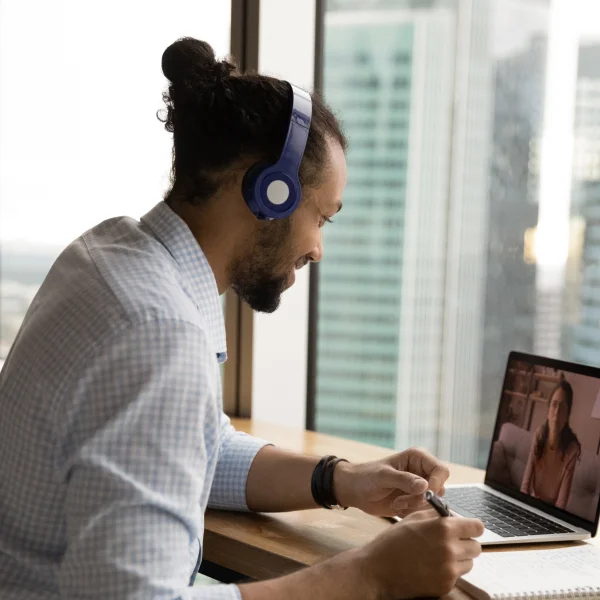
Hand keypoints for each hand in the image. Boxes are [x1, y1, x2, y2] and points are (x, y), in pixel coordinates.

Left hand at [334, 448, 449, 516]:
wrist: (355, 490)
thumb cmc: (366, 477)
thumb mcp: (383, 476)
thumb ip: (404, 480)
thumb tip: (425, 486)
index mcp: (418, 458)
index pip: (441, 470)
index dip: (436, 484)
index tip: (423, 495)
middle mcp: (422, 472)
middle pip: (439, 489)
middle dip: (421, 499)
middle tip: (402, 501)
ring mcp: (420, 487)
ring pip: (432, 502)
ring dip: (415, 506)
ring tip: (396, 503)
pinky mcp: (416, 501)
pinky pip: (424, 511)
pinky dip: (412, 512)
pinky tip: (397, 507)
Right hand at [359, 510, 483, 598]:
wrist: (378, 570)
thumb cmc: (393, 542)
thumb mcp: (413, 519)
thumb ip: (435, 514)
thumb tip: (450, 514)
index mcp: (443, 528)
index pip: (477, 527)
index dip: (472, 526)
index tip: (468, 528)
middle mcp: (450, 549)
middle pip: (476, 547)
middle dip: (466, 543)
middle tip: (451, 542)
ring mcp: (449, 570)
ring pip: (469, 562)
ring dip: (459, 558)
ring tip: (439, 555)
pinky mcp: (445, 585)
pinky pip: (457, 576)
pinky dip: (449, 571)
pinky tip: (431, 566)